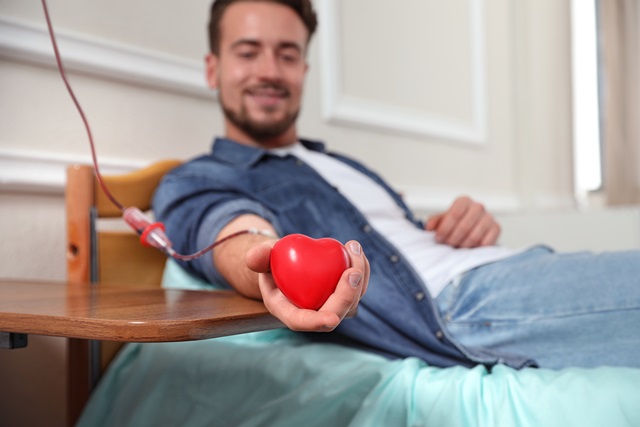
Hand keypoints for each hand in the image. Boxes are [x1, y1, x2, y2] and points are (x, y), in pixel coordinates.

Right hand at [245, 239, 368, 331]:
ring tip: (352, 247)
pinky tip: (354, 249)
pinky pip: (357, 286)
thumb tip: (253, 258)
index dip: (317, 323)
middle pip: (336, 312)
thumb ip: (258, 256)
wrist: (287, 262)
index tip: (331, 318)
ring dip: (359, 275)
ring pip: (352, 299)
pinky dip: (362, 268)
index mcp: (288, 311)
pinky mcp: (344, 293)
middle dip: (348, 294)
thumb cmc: (272, 260)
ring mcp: (331, 304)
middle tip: (353, 269)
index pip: (302, 322)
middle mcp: (312, 313)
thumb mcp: (263, 256)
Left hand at [426, 196, 500, 247]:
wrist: (471, 228)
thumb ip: (434, 222)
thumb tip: (429, 227)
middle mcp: (478, 207)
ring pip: (474, 236)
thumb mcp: (442, 220)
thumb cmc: (454, 223)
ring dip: (463, 245)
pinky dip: (475, 248)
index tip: (438, 238)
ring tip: (457, 247)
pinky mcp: (497, 228)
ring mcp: (489, 217)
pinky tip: (469, 249)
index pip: (454, 213)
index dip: (445, 228)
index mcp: (463, 201)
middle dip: (452, 238)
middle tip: (447, 245)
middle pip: (464, 226)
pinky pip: (486, 242)